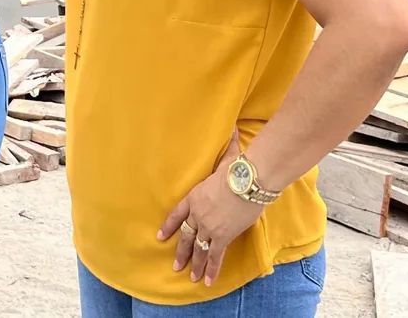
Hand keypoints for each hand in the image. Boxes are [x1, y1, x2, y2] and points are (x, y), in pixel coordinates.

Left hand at [157, 130, 263, 286]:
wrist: (247, 180)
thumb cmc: (237, 167)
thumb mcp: (228, 157)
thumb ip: (228, 147)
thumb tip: (234, 127)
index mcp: (194, 196)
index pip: (176, 214)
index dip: (169, 226)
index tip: (161, 236)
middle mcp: (198, 214)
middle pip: (185, 235)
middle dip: (180, 251)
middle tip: (175, 265)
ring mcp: (209, 226)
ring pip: (198, 248)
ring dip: (194, 263)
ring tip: (189, 276)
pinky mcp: (223, 235)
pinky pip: (215, 256)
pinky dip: (211, 269)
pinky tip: (206, 281)